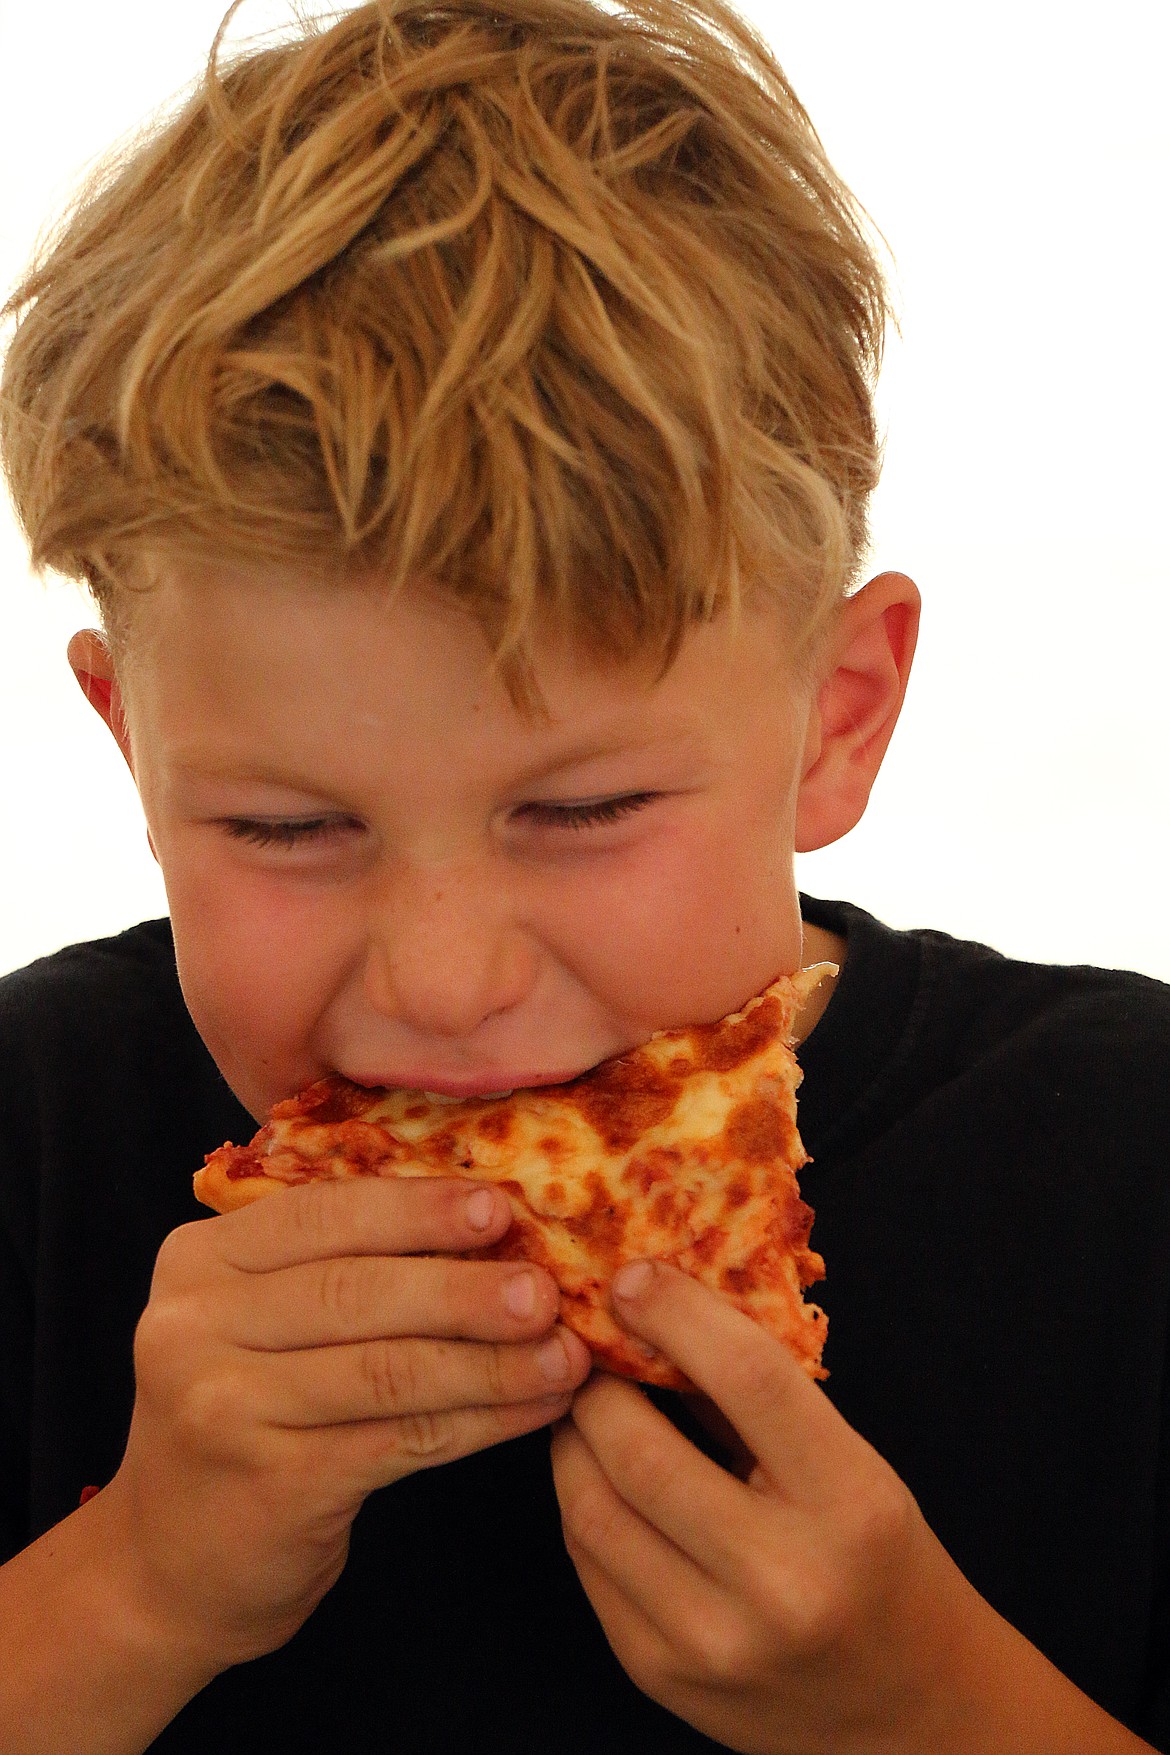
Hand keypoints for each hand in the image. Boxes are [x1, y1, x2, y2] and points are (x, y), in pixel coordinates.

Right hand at [92, 1179, 590, 1675]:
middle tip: (548, 1290)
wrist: (170, 1568)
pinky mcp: (270, 1482)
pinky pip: (402, 1438)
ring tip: (565, 1355)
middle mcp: (193, 1324)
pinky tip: (536, 1408)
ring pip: (389, 1368)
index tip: (500, 1207)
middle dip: (465, 1288)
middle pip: (356, 1290)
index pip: (321, 1213)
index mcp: (200, 1260)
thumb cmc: (244, 1419)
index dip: (417, 1208)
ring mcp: (224, 1406)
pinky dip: (482, 1419)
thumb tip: (489, 1221)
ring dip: (491, 1361)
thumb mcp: (258, 1323)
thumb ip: (339, 1265)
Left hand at [551, 1262, 1144, 1754]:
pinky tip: (597, 1474)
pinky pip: (587, 1565)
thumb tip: (660, 1305)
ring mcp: (712, 1640)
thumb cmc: (881, 1561)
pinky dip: (581, 1503)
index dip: (678, 1314)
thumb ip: (761, 1397)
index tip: (633, 1276)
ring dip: (572, 1441)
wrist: (909, 1713)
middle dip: (596, 1383)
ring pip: (592, 1510)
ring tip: (584, 1404)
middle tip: (588, 1345)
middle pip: (642, 1452)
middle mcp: (782, 1582)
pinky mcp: (660, 1674)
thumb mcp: (853, 1466)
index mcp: (850, 1506)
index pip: (750, 1380)